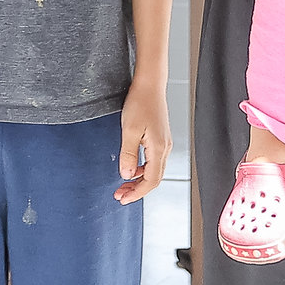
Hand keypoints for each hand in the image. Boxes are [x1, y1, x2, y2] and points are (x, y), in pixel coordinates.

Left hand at [114, 74, 171, 203]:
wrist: (150, 85)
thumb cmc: (140, 102)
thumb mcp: (129, 129)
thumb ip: (128, 154)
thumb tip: (126, 175)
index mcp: (159, 148)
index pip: (151, 181)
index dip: (137, 193)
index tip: (123, 199)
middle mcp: (164, 148)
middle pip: (154, 179)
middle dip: (137, 190)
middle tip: (120, 195)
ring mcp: (163, 143)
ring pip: (153, 171)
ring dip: (138, 180)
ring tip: (123, 185)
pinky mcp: (159, 138)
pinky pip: (152, 161)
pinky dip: (141, 169)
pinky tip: (131, 168)